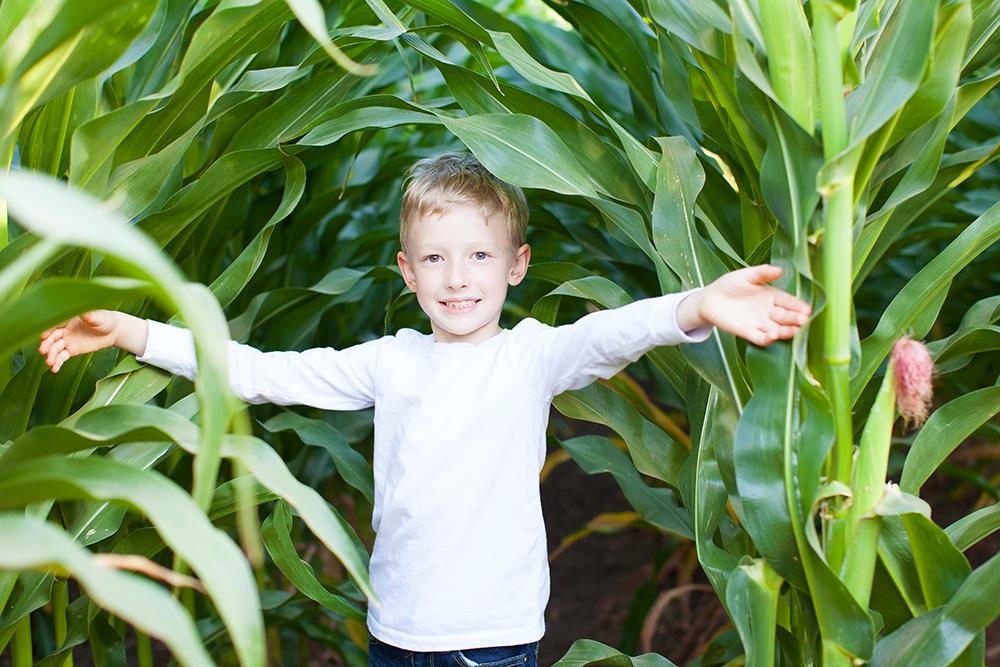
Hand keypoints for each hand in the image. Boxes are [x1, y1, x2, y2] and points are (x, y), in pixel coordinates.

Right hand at [38, 310, 119, 372]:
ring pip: (55, 348)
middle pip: (52, 337)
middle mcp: (64, 329)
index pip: (54, 324)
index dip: (48, 329)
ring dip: (51, 355)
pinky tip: (54, 369)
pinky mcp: (71, 350)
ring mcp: (66, 341)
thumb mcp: (98, 317)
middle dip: (46, 344)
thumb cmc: (104, 320)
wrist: (112, 332)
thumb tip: (84, 312)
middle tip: (42, 350)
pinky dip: (58, 363)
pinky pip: (62, 357)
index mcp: (67, 318)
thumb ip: (89, 316)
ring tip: (49, 362)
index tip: (43, 335)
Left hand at [677, 265, 810, 345]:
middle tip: (805, 320)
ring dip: (786, 331)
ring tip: (795, 330)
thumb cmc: (729, 285)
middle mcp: (769, 311)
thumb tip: (780, 270)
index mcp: (772, 296)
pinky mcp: (748, 332)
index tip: (807, 308)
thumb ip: (762, 273)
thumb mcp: (746, 276)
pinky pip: (760, 338)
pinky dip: (767, 338)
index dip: (797, 305)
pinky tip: (773, 336)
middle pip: (785, 316)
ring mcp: (759, 323)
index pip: (788, 301)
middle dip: (795, 318)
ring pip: (777, 329)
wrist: (709, 299)